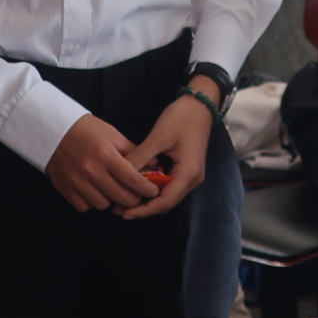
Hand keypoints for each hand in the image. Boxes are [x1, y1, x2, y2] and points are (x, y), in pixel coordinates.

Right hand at [44, 114, 157, 212]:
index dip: (146, 188)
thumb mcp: (112, 135)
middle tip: (135, 194)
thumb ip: (133, 151)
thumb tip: (155, 164)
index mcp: (105, 154)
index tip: (153, 190)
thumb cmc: (86, 129)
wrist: (52, 128)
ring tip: (111, 190)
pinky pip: (84, 207)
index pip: (132, 179)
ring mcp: (76, 181)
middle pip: (120, 197)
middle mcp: (91, 170)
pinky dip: (91, 202)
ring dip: (110, 200)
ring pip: (103, 204)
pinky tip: (94, 191)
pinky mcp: (64, 188)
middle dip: (133, 198)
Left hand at [120, 78, 220, 220]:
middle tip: (118, 209)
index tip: (123, 213)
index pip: (164, 202)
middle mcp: (192, 180)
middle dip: (143, 207)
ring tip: (124, 200)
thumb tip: (120, 175)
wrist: (200, 104)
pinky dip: (153, 189)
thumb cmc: (181, 118)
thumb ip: (140, 158)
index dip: (143, 210)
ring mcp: (191, 175)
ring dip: (147, 199)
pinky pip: (169, 186)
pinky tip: (137, 187)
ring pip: (167, 195)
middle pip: (166, 202)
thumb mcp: (158, 137)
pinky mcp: (186, 169)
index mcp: (188, 174)